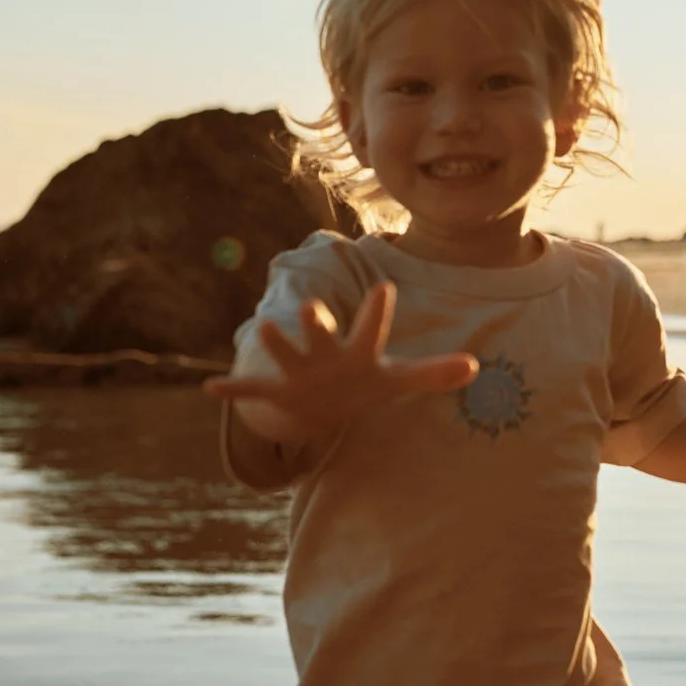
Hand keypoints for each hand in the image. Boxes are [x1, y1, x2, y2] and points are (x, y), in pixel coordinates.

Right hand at [205, 281, 476, 436]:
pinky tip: (210, 388)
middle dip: (316, 321)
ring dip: (275, 341)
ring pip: (286, 353)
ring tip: (263, 326)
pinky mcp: (279, 389)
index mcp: (358, 350)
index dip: (377, 310)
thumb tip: (475, 367)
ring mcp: (300, 369)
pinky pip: (254, 387)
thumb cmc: (364, 382)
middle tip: (311, 304)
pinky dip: (234, 389)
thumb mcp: (397, 380)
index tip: (386, 287)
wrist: (324, 399)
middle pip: (322, 334)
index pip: (371, 328)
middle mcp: (326, 352)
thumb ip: (433, 373)